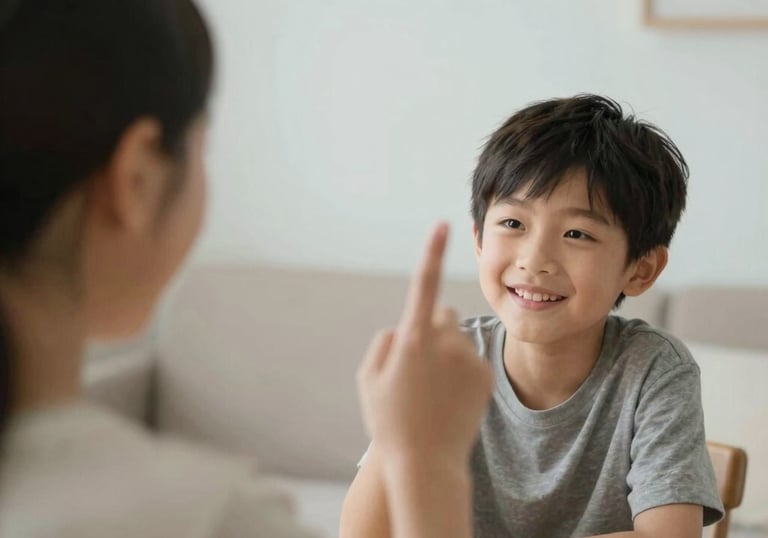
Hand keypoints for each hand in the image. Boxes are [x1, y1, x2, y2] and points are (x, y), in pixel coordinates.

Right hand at [356, 222, 493, 466]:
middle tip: (418, 368)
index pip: (424, 285)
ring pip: (457, 339)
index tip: (442, 224)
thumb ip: (383, 344)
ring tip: (434, 392)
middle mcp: (444, 342)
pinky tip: (450, 400)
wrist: (426, 463)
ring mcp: (468, 359)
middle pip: (441, 315)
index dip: (432, 252)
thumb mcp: (367, 381)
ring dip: (446, 354)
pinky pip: (471, 359)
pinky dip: (461, 372)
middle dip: (431, 329)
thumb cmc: (388, 422)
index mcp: (412, 339)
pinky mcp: (485, 375)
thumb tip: (403, 327)